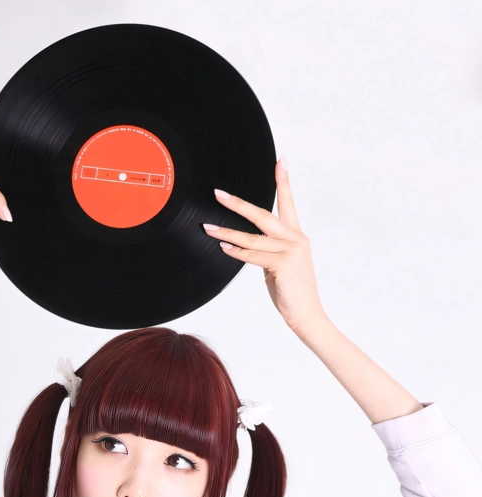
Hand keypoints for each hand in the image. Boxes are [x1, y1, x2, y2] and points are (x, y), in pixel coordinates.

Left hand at [203, 158, 327, 334]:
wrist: (307, 315)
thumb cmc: (293, 292)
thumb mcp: (280, 267)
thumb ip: (268, 252)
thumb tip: (245, 247)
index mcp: (297, 236)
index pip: (288, 204)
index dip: (283, 182)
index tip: (280, 161)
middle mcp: (296, 239)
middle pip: (263, 214)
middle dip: (238, 203)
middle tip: (219, 194)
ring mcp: (290, 251)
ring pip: (252, 237)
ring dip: (227, 233)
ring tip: (209, 228)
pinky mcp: (282, 264)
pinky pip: (253, 256)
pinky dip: (237, 252)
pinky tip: (224, 248)